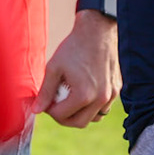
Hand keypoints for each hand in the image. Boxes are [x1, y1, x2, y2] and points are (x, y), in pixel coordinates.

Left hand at [34, 11, 117, 127]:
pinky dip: (93, 106)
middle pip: (79, 123)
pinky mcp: (117, 89)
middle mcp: (101, 99)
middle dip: (63, 118)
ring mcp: (111, 95)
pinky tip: (84, 92)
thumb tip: (36, 110)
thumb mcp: (54, 68)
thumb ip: (45, 92)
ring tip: (70, 99)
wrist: (97, 31)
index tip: (46, 100)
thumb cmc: (74, 47)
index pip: (61, 116)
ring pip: (94, 118)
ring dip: (80, 114)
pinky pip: (103, 107)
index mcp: (84, 95)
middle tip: (55, 105)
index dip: (49, 110)